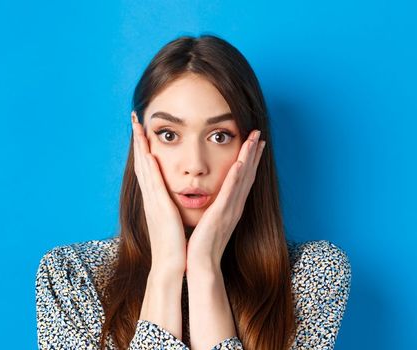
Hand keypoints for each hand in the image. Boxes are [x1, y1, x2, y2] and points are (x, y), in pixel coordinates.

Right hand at [131, 112, 185, 272]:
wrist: (170, 265)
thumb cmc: (174, 246)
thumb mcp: (172, 221)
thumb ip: (170, 208)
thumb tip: (173, 199)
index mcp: (155, 199)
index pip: (147, 168)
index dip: (142, 148)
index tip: (141, 130)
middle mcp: (150, 197)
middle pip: (141, 162)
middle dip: (137, 140)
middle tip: (134, 119)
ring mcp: (152, 201)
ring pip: (144, 167)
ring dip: (141, 146)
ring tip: (138, 126)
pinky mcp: (159, 207)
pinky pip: (153, 183)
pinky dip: (149, 167)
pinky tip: (148, 153)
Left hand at [187, 129, 265, 270]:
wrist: (200, 263)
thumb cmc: (202, 244)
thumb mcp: (210, 220)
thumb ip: (214, 208)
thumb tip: (212, 198)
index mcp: (231, 206)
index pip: (243, 179)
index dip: (250, 160)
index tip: (254, 143)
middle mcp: (235, 206)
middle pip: (248, 174)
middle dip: (253, 153)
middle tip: (259, 134)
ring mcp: (230, 209)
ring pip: (242, 179)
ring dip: (248, 158)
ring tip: (254, 140)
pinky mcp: (221, 214)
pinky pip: (230, 193)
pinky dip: (236, 178)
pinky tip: (239, 163)